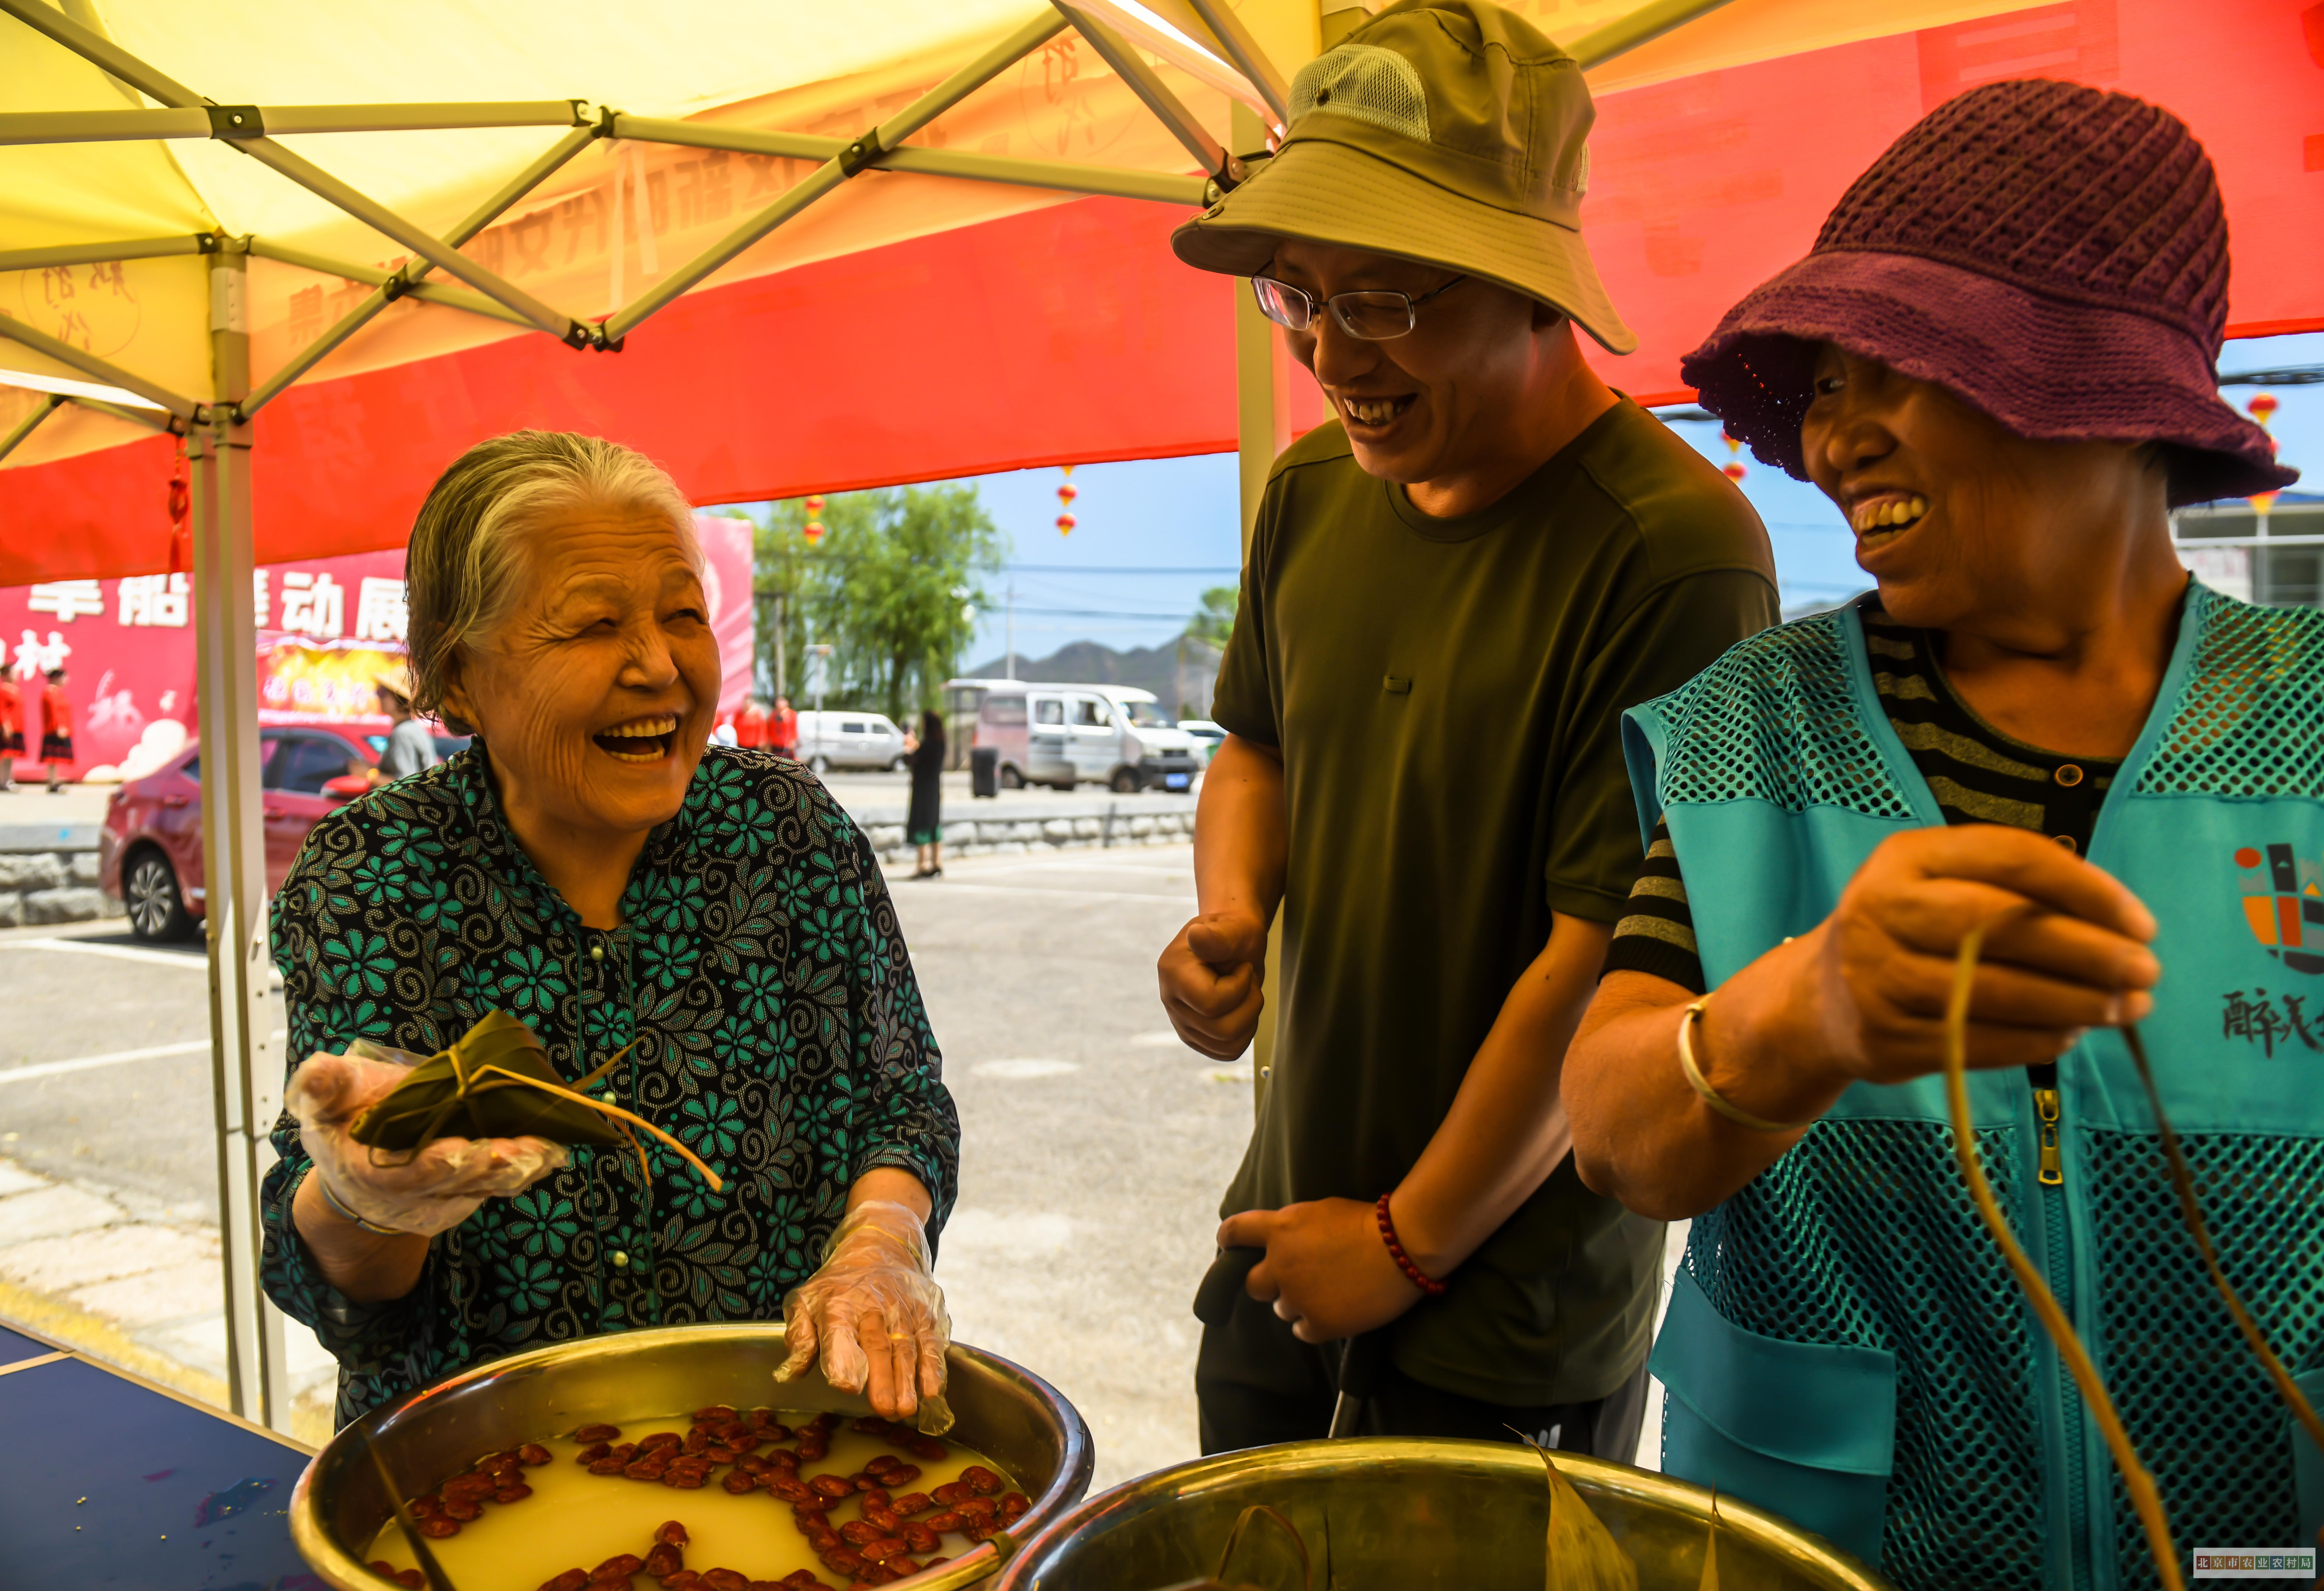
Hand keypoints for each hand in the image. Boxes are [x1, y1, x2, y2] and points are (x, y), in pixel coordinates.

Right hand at [287, 1051, 565, 1238]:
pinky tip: (552, 1150)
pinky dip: (528, 1167)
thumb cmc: (346, 1127)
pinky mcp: (470, 1192)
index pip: (405, 1175)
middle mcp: (412, 1193)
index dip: (433, 1165)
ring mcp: (444, 1197)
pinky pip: (502, 1183)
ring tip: (546, 1149)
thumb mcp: (324, 1104)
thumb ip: (321, 1087)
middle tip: (522, 1149)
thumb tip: (312, 1076)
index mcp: (371, 1171)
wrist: (360, 1168)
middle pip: (456, 1183)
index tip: (462, 1152)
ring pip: (487, 1186)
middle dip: (490, 1167)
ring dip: (519, 1169)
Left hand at [778, 1200, 950, 1422]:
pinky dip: (933, 1365)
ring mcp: (904, 1309)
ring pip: (906, 1347)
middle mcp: (873, 1307)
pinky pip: (931, 1340)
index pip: (839, 1334)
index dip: (843, 1360)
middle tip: (883, 1408)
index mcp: (837, 1307)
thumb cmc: (838, 1287)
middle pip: (878, 1345)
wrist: (880, 1247)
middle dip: (882, 1379)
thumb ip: (799, 1339)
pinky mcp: (927, 1312)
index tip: (847, 1386)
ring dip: (907, 1380)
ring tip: (906, 1409)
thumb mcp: (805, 1302)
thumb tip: (789, 1374)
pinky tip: (932, 1390)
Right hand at [1159, 910, 1267, 1058]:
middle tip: (1247, 979)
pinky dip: (1245, 1033)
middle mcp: (1170, 999)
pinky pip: (1228, 1052)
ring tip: (1244, 992)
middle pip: (1223, 1030)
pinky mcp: (1194, 1036)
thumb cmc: (1234, 932)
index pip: (1211, 1004)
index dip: (1239, 987)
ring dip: (1250, 1018)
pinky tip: (1240, 1008)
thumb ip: (1217, 937)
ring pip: (1227, 1044)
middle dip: (1250, 1003)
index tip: (1242, 966)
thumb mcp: (1234, 928)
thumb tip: (1196, 936)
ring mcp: (1180, 1021)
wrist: (1231, 942)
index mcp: (1172, 970)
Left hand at [1220, 1198, 1424, 1343]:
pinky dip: (1314, 1324)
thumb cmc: (1369, 1222)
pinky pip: (1302, 1330)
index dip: (1228, 1241)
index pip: (1234, 1232)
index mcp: (1280, 1228)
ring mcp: (1298, 1296)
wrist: (1404, 1245)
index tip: (1230, 1248)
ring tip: (1330, 1292)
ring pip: (1281, 1308)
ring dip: (1298, 1303)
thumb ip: (1293, 1229)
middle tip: (1293, 1281)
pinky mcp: (1320, 1323)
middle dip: (1268, 1284)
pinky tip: (1336, 1312)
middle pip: (1252, 1284)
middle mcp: (1281, 1264)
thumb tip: (1279, 1242)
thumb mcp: (1321, 1211)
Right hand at [1800, 824, 2160, 1084]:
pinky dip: (2035, 1041)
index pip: (2011, 858)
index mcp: (1905, 858)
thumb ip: (2016, 889)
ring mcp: (1876, 976)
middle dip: (2090, 952)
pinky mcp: (1884, 1037)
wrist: (1820, 998)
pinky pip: (1977, 1042)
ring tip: (2126, 1009)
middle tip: (2146, 971)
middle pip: (2003, 926)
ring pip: (1994, 991)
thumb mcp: (1943, 883)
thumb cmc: (1910, 930)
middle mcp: (1881, 910)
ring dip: (2075, 1004)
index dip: (2086, 889)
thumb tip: (2119, 927)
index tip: (2142, 923)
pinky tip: (2069, 1034)